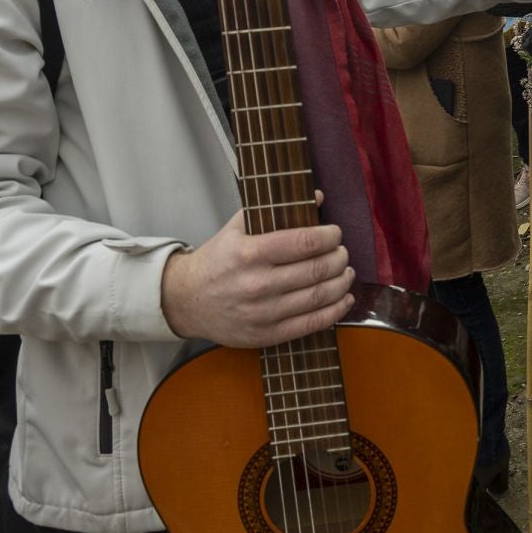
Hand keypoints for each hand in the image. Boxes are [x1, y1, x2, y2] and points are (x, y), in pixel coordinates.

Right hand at [160, 205, 352, 348]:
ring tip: (346, 271)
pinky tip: (344, 298)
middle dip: (338, 258)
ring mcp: (262, 313)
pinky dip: (335, 311)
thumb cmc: (216, 261)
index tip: (335, 232)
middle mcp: (256, 284)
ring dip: (341, 282)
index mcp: (249, 253)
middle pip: (316, 269)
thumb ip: (275, 210)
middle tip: (342, 251)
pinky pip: (311, 324)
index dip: (329, 236)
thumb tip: (317, 197)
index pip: (303, 242)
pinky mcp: (266, 335)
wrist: (185, 301)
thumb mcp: (236, 228)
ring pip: (318, 297)